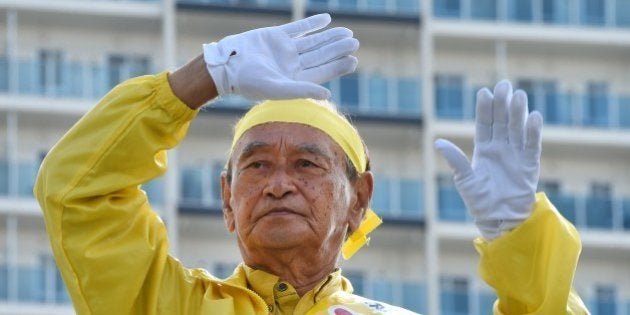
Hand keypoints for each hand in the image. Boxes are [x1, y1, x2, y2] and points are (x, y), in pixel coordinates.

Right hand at [203, 13, 358, 100]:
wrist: (226, 65)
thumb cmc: (250, 82)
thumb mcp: (277, 88)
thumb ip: (303, 90)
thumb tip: (328, 95)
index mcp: (295, 79)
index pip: (322, 72)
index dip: (338, 66)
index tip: (353, 59)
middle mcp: (292, 65)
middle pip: (320, 55)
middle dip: (337, 49)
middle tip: (355, 42)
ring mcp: (285, 50)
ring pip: (312, 42)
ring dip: (329, 37)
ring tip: (347, 32)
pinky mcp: (276, 36)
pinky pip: (298, 28)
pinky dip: (312, 24)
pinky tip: (326, 19)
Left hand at [435, 80, 542, 239]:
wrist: (500, 220)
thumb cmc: (479, 202)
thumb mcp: (464, 179)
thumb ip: (456, 160)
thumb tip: (437, 141)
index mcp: (484, 150)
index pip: (484, 124)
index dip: (485, 109)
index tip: (484, 93)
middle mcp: (501, 148)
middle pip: (502, 121)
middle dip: (502, 104)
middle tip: (504, 85)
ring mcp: (516, 155)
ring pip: (517, 129)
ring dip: (518, 112)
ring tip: (518, 95)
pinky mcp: (530, 165)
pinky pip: (532, 145)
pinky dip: (533, 132)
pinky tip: (534, 116)